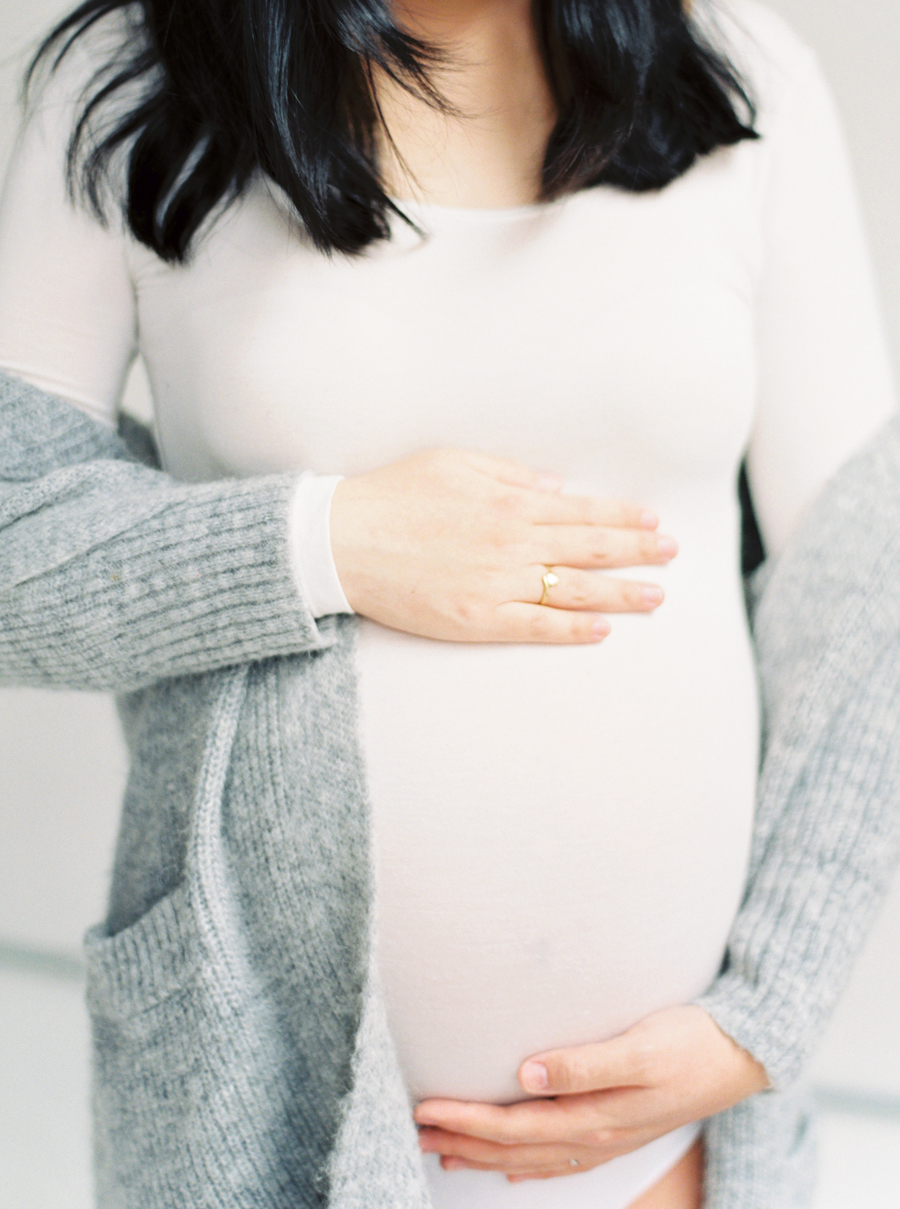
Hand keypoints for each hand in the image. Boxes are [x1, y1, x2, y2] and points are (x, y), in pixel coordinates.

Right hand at [330, 448, 675, 642]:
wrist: (342, 540)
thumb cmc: (394, 495)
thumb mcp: (454, 462)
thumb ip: (511, 473)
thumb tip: (557, 487)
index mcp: (509, 502)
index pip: (582, 511)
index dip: (623, 517)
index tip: (654, 521)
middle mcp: (512, 543)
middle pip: (590, 549)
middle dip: (638, 551)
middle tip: (674, 555)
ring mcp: (496, 584)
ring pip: (573, 590)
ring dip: (621, 593)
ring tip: (657, 596)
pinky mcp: (475, 619)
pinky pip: (535, 627)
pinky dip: (572, 630)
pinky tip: (603, 630)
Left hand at [414, 1005, 769, 1182]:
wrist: (745, 1053)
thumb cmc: (691, 1041)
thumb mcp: (641, 1046)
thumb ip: (584, 1062)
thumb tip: (528, 1072)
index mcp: (596, 1116)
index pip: (514, 1126)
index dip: (466, 1121)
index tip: (425, 1109)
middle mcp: (597, 1135)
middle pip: (515, 1146)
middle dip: (463, 1141)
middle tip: (416, 1130)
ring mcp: (610, 1137)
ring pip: (533, 1156)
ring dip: (486, 1154)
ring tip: (445, 1150)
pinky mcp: (621, 1128)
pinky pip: (563, 1159)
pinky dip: (530, 1165)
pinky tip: (513, 1171)